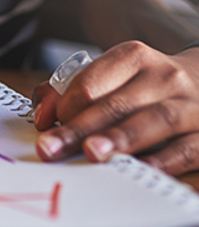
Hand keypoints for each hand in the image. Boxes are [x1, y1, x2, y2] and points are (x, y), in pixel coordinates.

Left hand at [32, 43, 198, 174]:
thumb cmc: (147, 85)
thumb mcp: (114, 76)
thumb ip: (73, 90)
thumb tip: (43, 114)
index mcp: (133, 57)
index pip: (91, 81)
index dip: (65, 105)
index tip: (45, 126)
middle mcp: (164, 77)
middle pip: (116, 104)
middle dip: (79, 128)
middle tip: (51, 147)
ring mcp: (191, 105)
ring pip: (155, 120)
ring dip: (121, 138)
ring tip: (91, 153)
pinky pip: (187, 149)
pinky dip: (163, 161)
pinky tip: (139, 169)